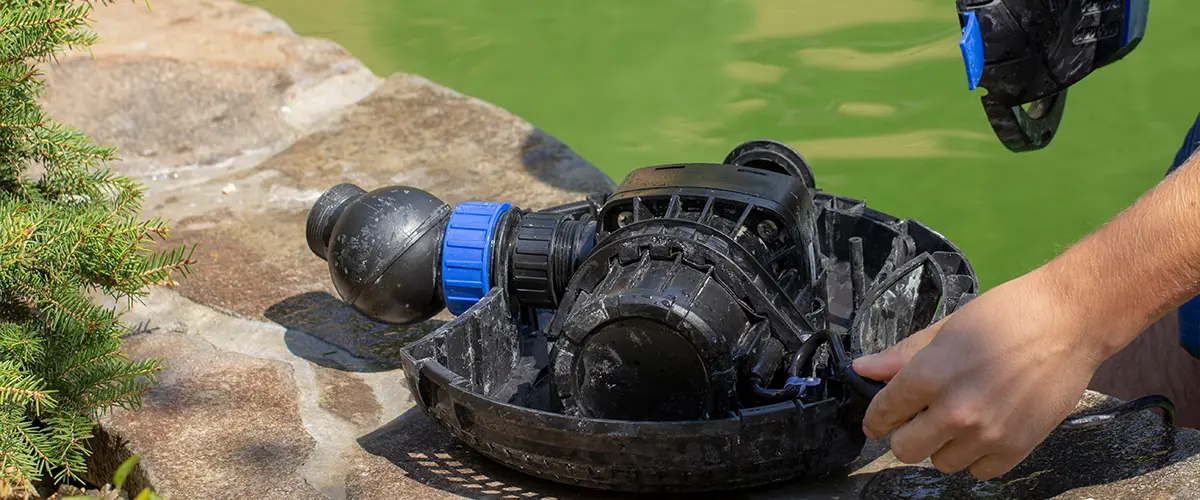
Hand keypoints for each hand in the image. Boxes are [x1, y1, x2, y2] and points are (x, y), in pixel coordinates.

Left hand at [852, 269, 1109, 479]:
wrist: (1069, 322)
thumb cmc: (1006, 314)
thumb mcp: (947, 328)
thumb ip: (903, 355)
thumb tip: (863, 369)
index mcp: (930, 375)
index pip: (883, 413)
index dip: (876, 418)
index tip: (879, 421)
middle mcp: (955, 410)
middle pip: (905, 449)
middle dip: (905, 435)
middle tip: (919, 419)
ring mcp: (988, 434)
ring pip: (941, 462)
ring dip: (943, 445)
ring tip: (960, 418)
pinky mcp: (1017, 448)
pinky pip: (979, 471)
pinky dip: (977, 456)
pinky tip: (984, 429)